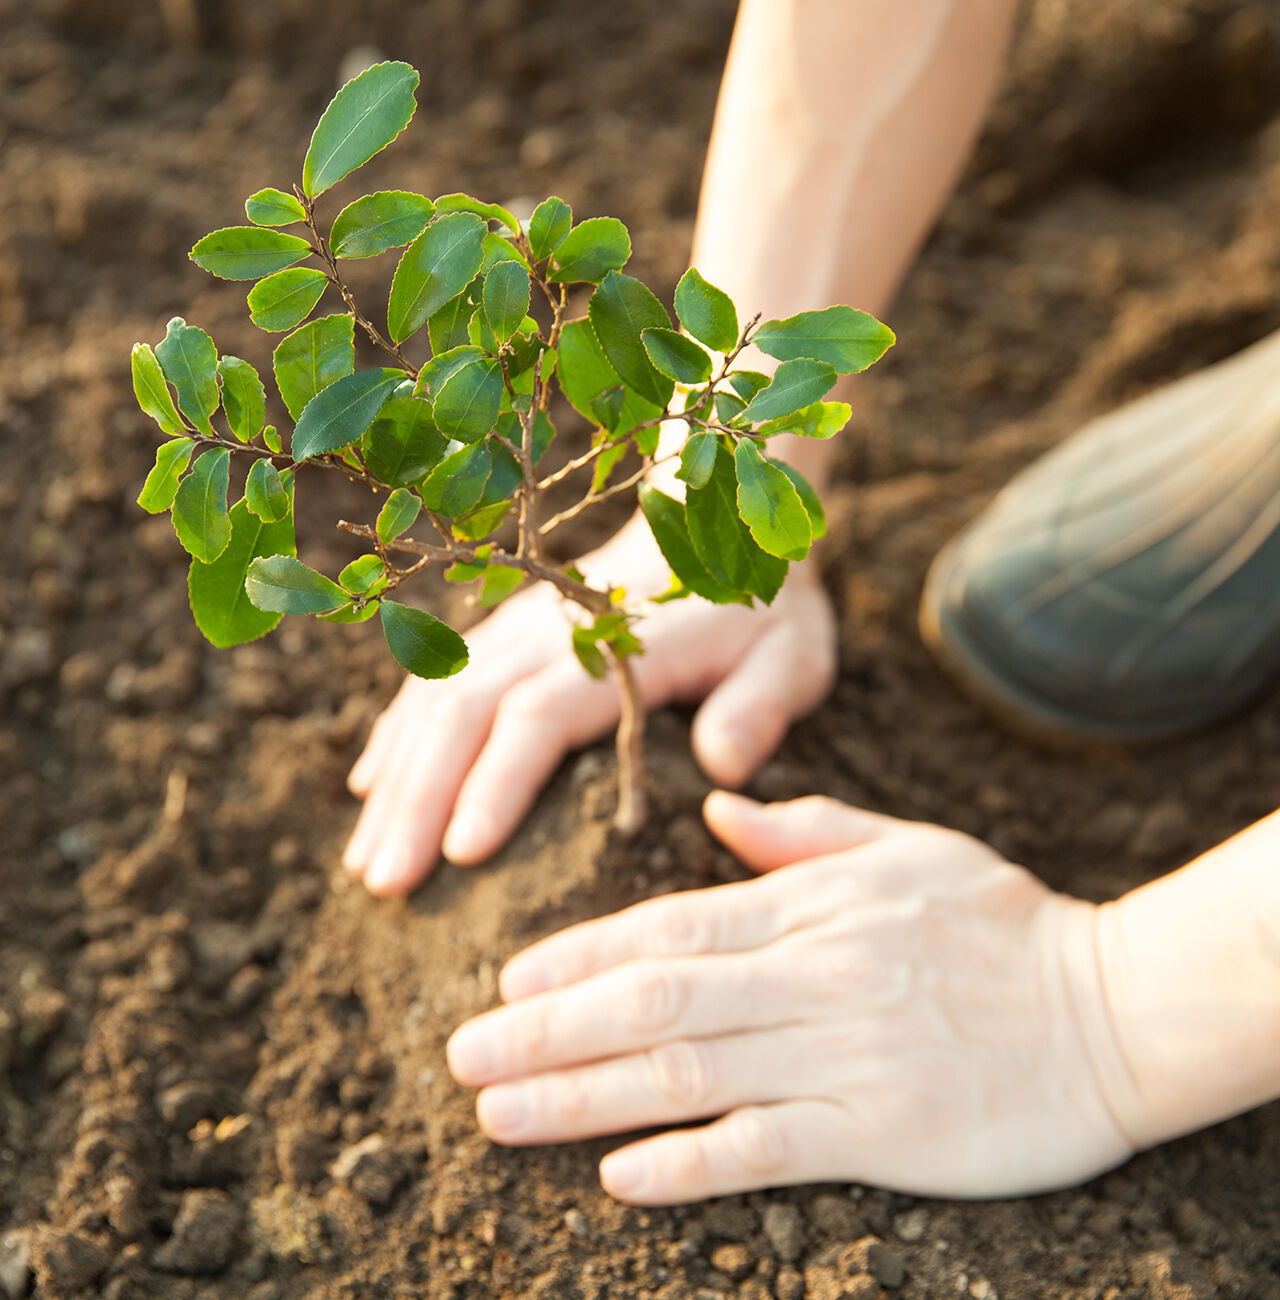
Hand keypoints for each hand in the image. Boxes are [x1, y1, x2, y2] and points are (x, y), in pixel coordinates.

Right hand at [343, 515, 835, 894]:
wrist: (713, 526)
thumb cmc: (756, 610)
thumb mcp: (790, 655)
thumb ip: (759, 707)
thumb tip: (723, 766)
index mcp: (616, 647)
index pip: (539, 716)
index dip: (496, 782)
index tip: (460, 855)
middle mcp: (548, 634)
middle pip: (464, 714)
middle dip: (418, 799)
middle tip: (385, 883)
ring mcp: (515, 630)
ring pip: (435, 702)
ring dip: (396, 781)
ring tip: (365, 862)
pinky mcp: (501, 635)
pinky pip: (432, 682)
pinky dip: (396, 736)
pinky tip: (369, 789)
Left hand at [446, 793, 1136, 1203]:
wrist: (1114, 1008)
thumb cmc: (1000, 921)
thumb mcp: (903, 846)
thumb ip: (802, 831)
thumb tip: (717, 810)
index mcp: (809, 905)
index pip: (667, 928)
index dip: (579, 956)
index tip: (507, 982)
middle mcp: (811, 976)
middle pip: (654, 1003)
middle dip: (548, 1031)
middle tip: (462, 1056)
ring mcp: (844, 1054)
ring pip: (689, 1076)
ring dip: (583, 1097)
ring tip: (501, 1115)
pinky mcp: (884, 1129)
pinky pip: (768, 1147)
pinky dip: (689, 1162)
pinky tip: (619, 1175)